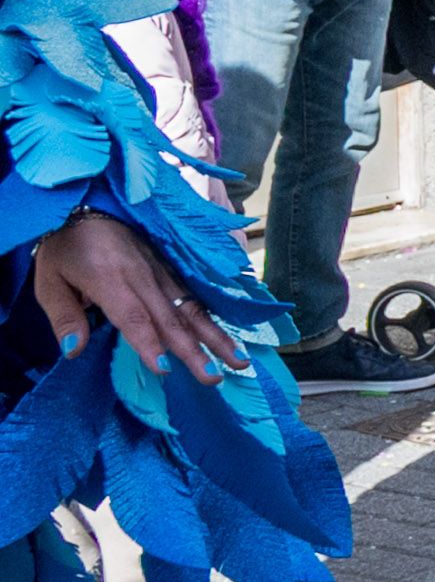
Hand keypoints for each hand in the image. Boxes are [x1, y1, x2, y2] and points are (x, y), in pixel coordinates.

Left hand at [30, 210, 239, 382]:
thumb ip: (64, 316)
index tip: (164, 369)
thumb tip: (72, 352)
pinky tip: (229, 335)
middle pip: (172, 318)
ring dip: (216, 336)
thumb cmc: (65, 247)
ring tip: (238, 360)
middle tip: (215, 378)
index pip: (133, 316)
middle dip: (196, 350)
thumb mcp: (49, 281)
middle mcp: (143, 276)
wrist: (89, 202)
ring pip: (191, 308)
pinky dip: (213, 317)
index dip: (149, 343)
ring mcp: (162, 270)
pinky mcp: (171, 267)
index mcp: (109, 279)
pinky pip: (194, 295)